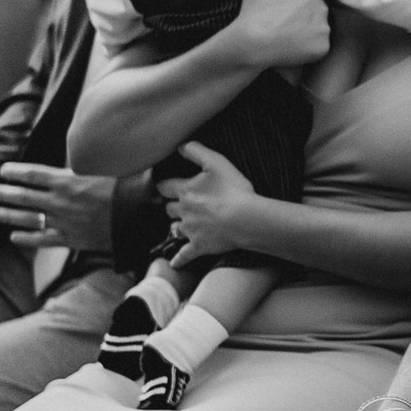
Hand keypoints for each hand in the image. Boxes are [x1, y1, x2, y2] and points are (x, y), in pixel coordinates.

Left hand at [0, 162, 114, 252]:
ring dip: (8, 215)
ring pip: (28, 218)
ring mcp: (63, 222)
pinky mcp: (70, 239)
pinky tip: (14, 237)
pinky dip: (26, 238)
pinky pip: (41, 239)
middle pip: (23, 196)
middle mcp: (60, 201)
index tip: (3, 171)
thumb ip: (78, 167)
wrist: (138, 217)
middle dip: (3, 193)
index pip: (32, 174)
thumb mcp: (100, 170)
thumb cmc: (123, 189)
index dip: (15, 172)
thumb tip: (67, 157)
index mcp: (67, 180)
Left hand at [160, 142, 260, 264]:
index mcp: (185, 190)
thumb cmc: (233, 189)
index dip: (166, 185)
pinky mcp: (199, 246)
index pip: (165, 186)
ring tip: (184, 225)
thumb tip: (179, 145)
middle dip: (174, 205)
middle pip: (169, 208)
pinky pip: (184, 255)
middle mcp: (183, 211)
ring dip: (177, 226)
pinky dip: (178, 260)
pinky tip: (174, 264)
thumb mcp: (216, 162)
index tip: (168, 186)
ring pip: (175, 228)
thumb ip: (196, 151)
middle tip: (182, 204)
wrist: (245, 219)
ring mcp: (190, 230)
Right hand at [217, 0, 331, 71]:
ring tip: (287, 36)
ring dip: (308, 34)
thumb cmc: (254, 10)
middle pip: (317, 14)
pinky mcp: (323, 48)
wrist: (251, 42)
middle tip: (283, 24)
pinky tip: (293, 47)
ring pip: (320, 31)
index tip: (282, 11)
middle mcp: (323, 7)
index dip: (296, 5)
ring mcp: (325, 29)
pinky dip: (310, 50)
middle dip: (303, 19)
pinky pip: (321, 49)